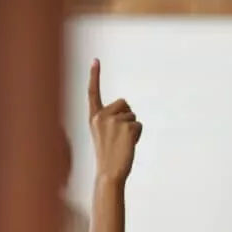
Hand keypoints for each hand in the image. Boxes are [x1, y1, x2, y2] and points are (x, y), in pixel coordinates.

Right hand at [88, 60, 141, 182]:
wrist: (109, 172)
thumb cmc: (109, 155)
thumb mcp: (104, 134)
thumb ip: (112, 120)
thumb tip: (130, 114)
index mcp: (93, 117)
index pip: (93, 92)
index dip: (94, 75)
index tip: (96, 59)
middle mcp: (101, 116)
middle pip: (124, 103)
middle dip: (127, 116)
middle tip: (120, 136)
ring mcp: (114, 121)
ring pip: (133, 115)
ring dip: (133, 128)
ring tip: (123, 142)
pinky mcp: (126, 127)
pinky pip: (139, 125)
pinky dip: (138, 135)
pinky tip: (128, 144)